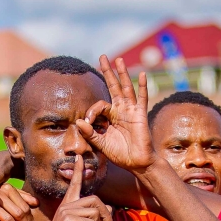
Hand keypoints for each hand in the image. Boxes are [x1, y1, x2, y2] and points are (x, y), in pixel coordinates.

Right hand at [30, 155, 113, 220]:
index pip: (74, 184)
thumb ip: (95, 218)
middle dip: (106, 214)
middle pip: (95, 199)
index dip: (78, 170)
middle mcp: (66, 205)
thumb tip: (110, 208)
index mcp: (68, 205)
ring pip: (95, 212)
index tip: (80, 157)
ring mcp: (66, 211)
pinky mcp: (69, 220)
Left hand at [77, 55, 154, 173]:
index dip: (91, 111)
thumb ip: (90, 133)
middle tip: (102, 57)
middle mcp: (121, 110)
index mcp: (110, 116)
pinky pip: (142, 98)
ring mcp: (131, 110)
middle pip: (113, 86)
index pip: (99, 105)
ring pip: (126, 88)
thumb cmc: (120, 154)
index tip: (87, 122)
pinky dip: (142, 87)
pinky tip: (142, 75)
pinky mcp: (140, 115)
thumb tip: (78, 122)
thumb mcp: (101, 144)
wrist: (137, 163)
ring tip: (118, 60)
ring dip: (122, 74)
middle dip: (108, 72)